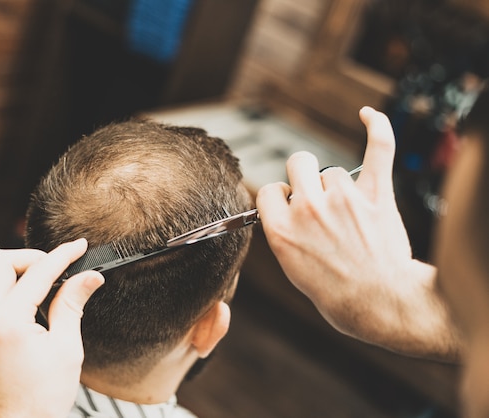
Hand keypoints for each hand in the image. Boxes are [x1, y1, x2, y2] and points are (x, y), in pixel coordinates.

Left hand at [0, 239, 103, 417]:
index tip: (79, 247)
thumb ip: (72, 303)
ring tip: (15, 268)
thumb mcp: (67, 346)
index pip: (38, 272)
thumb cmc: (44, 395)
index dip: (63, 255)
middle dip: (31, 256)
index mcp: (8, 321)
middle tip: (54, 267)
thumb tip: (89, 275)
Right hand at [256, 107, 460, 360]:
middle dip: (304, 180)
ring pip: (333, 171)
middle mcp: (308, 209)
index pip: (269, 190)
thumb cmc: (336, 295)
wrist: (380, 305)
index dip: (280, 198)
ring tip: (351, 218)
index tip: (291, 210)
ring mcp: (343, 199)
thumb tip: (286, 212)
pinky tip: (368, 114)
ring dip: (337, 187)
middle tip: (318, 204)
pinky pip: (378, 150)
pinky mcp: (376, 196)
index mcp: (281, 229)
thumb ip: (285, 234)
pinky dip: (377, 128)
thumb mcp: (292, 269)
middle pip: (297, 165)